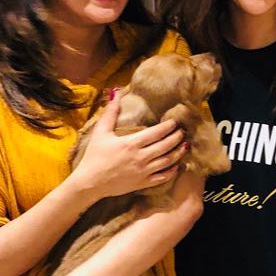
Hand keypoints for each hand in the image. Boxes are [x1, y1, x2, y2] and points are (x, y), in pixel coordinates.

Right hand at [70, 94, 187, 198]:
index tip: (175, 122)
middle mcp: (141, 157)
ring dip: (178, 153)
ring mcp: (143, 172)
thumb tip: (116, 91)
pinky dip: (172, 171)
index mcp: (132, 143)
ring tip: (185, 145)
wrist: (90, 183)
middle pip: (166, 146)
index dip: (168, 126)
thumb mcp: (101, 132)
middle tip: (182, 132)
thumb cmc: (94, 156)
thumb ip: (110, 112)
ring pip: (168, 161)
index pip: (157, 132)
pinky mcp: (143, 183)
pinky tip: (177, 166)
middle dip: (177, 138)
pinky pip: (163, 177)